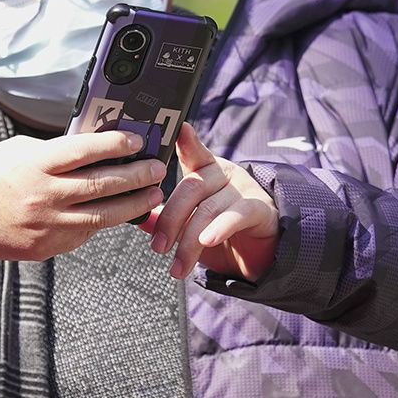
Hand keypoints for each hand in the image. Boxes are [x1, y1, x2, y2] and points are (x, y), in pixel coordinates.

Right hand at [0, 130, 166, 272]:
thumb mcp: (15, 152)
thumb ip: (53, 151)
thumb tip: (92, 149)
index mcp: (35, 165)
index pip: (85, 151)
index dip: (116, 145)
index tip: (138, 141)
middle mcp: (44, 196)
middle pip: (102, 185)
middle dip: (136, 175)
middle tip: (157, 168)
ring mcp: (48, 225)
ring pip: (103, 216)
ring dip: (134, 205)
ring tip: (153, 194)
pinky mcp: (49, 247)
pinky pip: (85, 233)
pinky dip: (105, 221)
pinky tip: (120, 211)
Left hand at [144, 123, 279, 281]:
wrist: (260, 254)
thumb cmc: (222, 234)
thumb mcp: (190, 226)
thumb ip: (167, 220)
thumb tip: (137, 218)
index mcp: (205, 171)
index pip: (192, 152)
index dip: (185, 140)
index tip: (177, 129)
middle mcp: (224, 173)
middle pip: (191, 188)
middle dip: (170, 220)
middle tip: (158, 248)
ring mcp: (244, 188)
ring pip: (209, 209)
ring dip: (189, 242)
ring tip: (177, 267)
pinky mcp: (260, 208)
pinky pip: (236, 215)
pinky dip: (219, 229)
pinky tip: (206, 243)